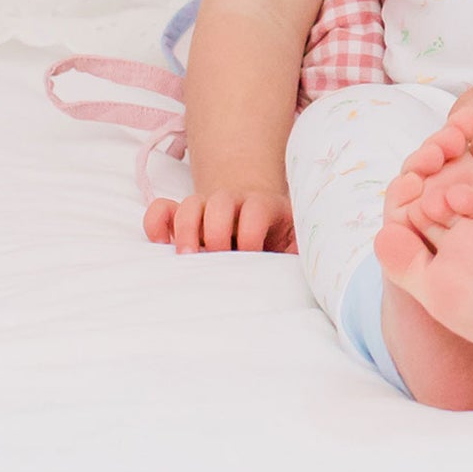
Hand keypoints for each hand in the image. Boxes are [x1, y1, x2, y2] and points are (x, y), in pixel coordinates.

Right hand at [144, 183, 294, 253]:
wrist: (261, 223)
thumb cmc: (279, 242)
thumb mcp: (296, 243)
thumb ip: (302, 254)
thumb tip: (316, 269)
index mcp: (266, 208)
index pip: (256, 209)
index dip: (251, 232)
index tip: (250, 255)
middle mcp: (235, 203)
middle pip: (221, 202)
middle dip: (216, 230)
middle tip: (215, 257)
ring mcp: (207, 208)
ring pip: (190, 204)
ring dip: (185, 228)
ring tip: (187, 256)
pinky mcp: (184, 217)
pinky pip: (162, 210)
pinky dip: (156, 223)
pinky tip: (159, 243)